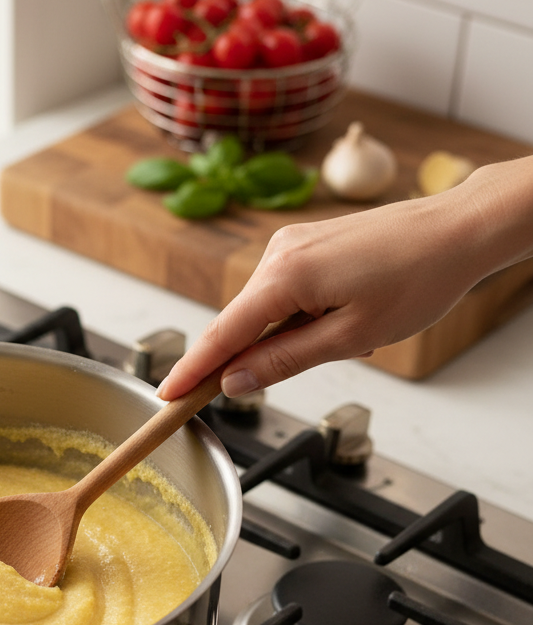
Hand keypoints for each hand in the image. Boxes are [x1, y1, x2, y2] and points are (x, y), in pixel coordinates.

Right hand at [157, 157, 532, 399]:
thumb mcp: (350, 337)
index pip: (221, 335)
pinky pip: (283, 289)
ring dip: (289, 335)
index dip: (192, 370)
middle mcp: (276, 253)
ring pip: (265, 308)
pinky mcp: (303, 241)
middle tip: (285, 378)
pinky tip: (344, 316)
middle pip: (240, 322)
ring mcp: (289, 243)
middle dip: (253, 357)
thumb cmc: (417, 280)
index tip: (166, 395)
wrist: (458, 229)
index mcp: (284, 276)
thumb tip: (235, 382)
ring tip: (352, 336)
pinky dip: (299, 314)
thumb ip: (284, 361)